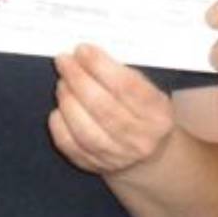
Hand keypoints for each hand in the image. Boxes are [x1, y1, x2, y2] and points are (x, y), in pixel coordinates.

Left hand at [49, 45, 174, 175]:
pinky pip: (70, 144)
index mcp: (157, 113)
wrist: (145, 155)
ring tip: (62, 83)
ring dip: (68, 100)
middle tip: (64, 61)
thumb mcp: (148, 92)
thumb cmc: (143, 113)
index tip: (82, 50)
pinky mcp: (94, 165)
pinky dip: (59, 124)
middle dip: (78, 79)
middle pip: (102, 106)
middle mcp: (140, 138)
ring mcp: (117, 156)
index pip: (126, 87)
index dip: (100, 66)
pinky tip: (59, 109)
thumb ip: (124, 74)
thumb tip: (88, 56)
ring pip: (85, 128)